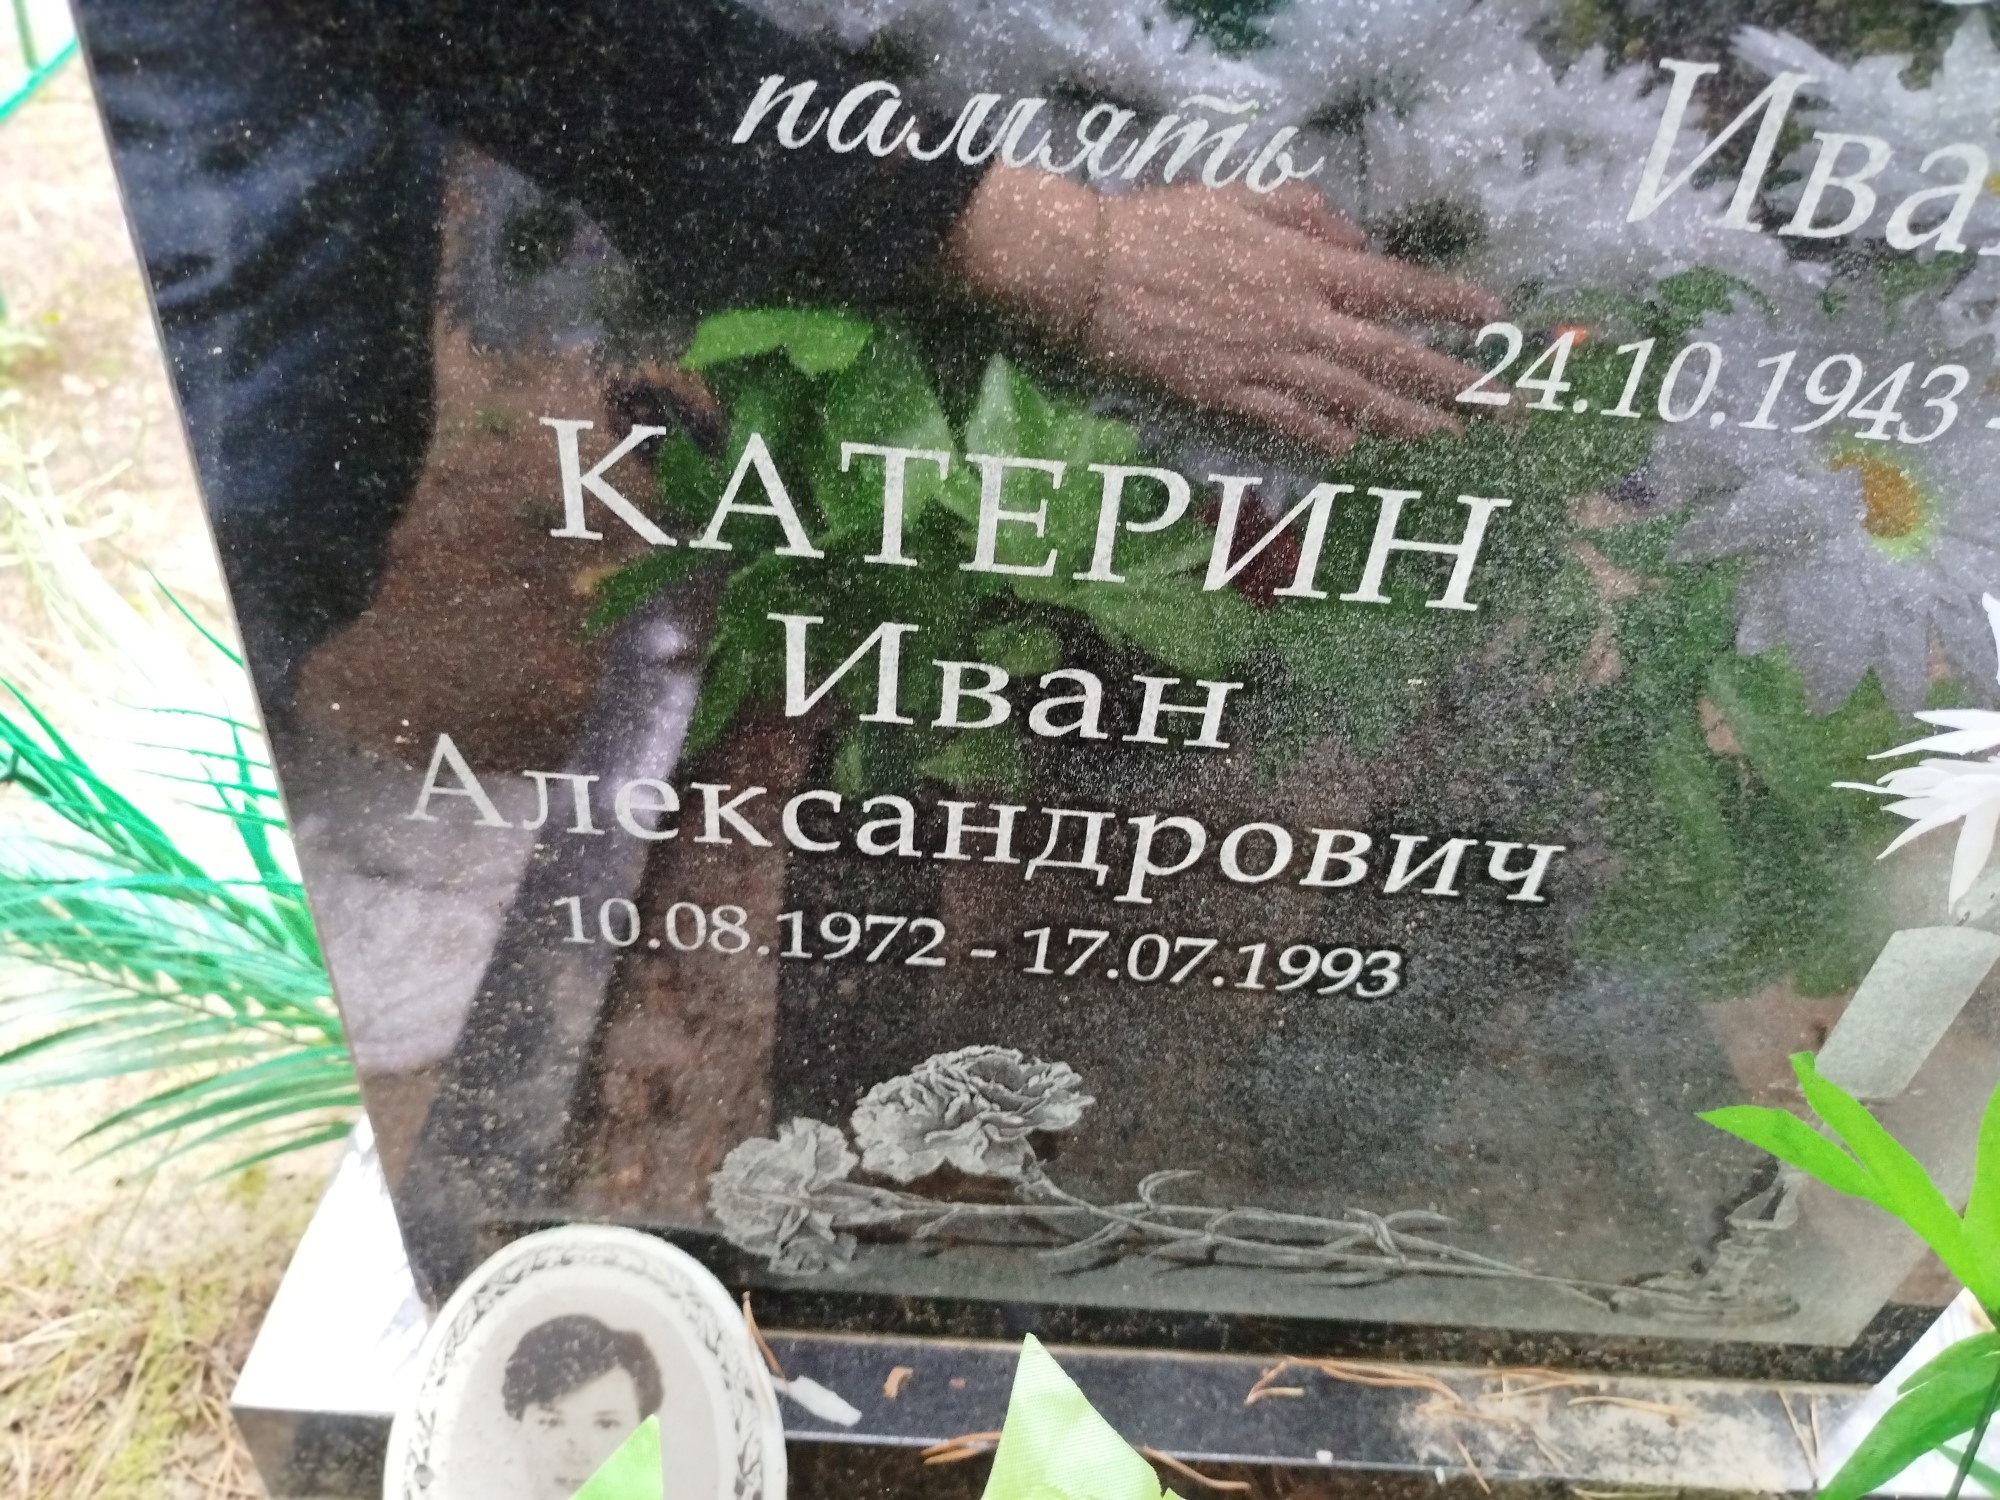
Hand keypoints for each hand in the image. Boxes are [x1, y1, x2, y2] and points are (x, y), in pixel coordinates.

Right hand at [950, 167, 1500, 456]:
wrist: (1091, 275)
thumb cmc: (1162, 226)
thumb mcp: (1243, 195)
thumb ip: (1308, 215)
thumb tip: (1359, 244)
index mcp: (1306, 264)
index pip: (1398, 287)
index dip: (1451, 303)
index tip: (1496, 318)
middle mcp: (1299, 319)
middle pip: (1393, 356)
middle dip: (1456, 381)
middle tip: (1504, 404)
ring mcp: (1265, 365)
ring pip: (1353, 399)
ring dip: (1408, 421)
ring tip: (1451, 438)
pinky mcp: (1228, 399)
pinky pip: (1291, 425)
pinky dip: (1329, 439)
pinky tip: (1357, 451)